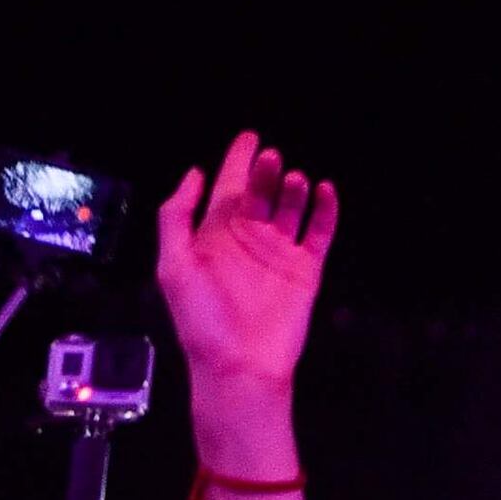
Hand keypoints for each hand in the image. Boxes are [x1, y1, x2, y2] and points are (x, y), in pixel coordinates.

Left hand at [156, 131, 336, 411]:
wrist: (240, 363)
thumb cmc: (202, 318)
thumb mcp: (174, 265)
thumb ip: (177, 218)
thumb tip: (193, 174)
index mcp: (214, 237)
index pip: (227, 189)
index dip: (236, 162)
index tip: (249, 136)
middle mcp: (248, 240)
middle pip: (261, 194)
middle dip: (265, 172)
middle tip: (272, 157)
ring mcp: (279, 254)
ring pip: (291, 208)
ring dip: (293, 189)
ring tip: (293, 178)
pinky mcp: (306, 269)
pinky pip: (320, 232)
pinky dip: (326, 210)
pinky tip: (325, 191)